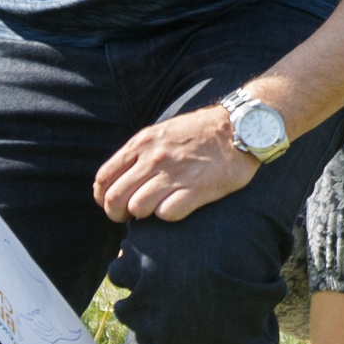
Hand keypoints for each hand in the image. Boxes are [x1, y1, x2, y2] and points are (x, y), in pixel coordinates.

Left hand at [92, 105, 257, 221]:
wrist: (241, 127)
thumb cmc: (201, 132)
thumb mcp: (162, 132)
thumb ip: (140, 153)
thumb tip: (121, 178)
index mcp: (142, 143)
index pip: (104, 178)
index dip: (102, 198)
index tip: (111, 204)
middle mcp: (154, 158)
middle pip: (115, 198)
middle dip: (117, 213)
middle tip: (128, 216)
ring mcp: (175, 174)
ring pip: (138, 208)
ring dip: (145, 214)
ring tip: (157, 208)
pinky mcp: (197, 188)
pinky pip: (167, 214)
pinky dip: (168, 215)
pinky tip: (178, 206)